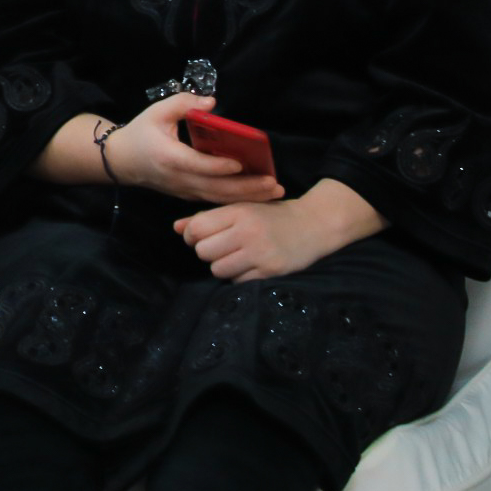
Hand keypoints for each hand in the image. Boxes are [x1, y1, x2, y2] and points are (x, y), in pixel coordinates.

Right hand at [105, 92, 284, 204]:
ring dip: (247, 198)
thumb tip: (212, 103)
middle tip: (273, 183)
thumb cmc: (141, 133)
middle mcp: (179, 179)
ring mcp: (184, 191)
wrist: (121, 161)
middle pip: (216, 188)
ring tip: (273, 192)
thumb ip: (183, 103)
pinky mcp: (189, 195)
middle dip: (246, 187)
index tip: (241, 163)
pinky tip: (258, 197)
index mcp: (169, 157)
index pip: (198, 165)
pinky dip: (237, 200)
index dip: (219, 166)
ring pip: (219, 198)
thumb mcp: (156, 112)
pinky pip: (215, 200)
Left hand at [174, 180, 385, 282]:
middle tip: (221, 248)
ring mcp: (260, 253)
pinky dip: (239, 276)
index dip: (192, 236)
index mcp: (237, 212)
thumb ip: (207, 218)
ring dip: (222, 266)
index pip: (197, 229)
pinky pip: (238, 281)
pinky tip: (250, 265)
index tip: (201, 237)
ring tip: (236, 257)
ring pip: (218, 269)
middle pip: (203, 251)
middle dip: (208, 252)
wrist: (314, 224)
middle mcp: (247, 232)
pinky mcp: (271, 271)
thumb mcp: (240, 209)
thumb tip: (176, 228)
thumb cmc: (271, 216)